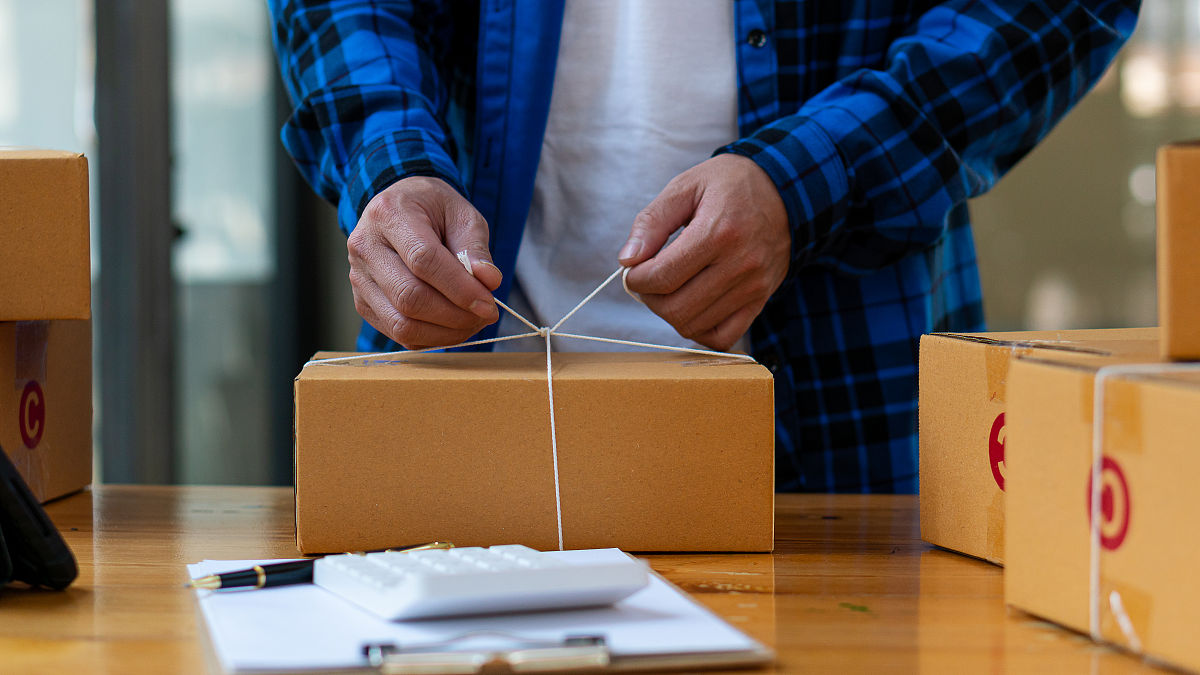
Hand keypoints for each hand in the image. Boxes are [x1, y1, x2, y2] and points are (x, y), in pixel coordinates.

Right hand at [347, 176, 501, 348]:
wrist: (399, 209)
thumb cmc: (433, 209)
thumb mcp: (462, 215)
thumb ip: (475, 248)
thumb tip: (489, 282)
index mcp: (389, 215)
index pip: (423, 260)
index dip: (460, 288)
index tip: (489, 303)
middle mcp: (365, 247)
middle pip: (409, 297)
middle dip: (455, 315)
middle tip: (486, 314)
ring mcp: (359, 279)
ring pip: (401, 323)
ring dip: (445, 333)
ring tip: (473, 322)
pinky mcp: (363, 303)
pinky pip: (398, 334)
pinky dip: (431, 338)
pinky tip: (452, 326)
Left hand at [619, 154, 789, 350]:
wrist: (784, 190)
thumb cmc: (730, 185)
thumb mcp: (686, 186)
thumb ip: (652, 222)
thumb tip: (627, 260)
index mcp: (718, 232)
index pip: (662, 277)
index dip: (636, 279)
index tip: (633, 269)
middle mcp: (740, 264)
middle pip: (676, 308)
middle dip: (650, 299)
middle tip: (648, 280)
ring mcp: (754, 287)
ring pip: (695, 326)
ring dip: (670, 313)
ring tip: (669, 289)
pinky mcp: (761, 300)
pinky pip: (724, 337)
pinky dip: (700, 331)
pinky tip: (692, 307)